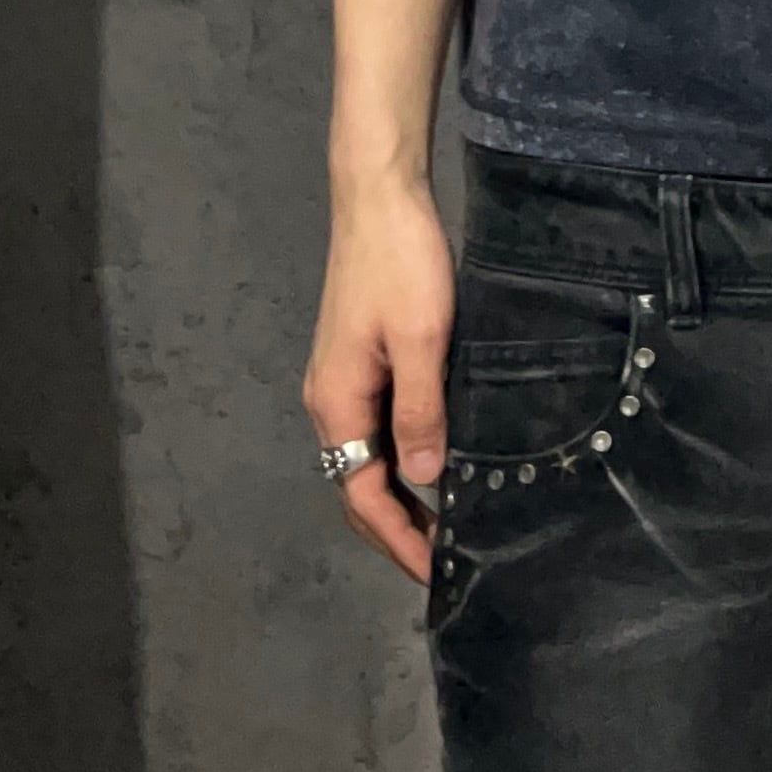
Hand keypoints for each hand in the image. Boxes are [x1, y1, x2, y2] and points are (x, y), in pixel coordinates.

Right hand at [303, 173, 455, 585]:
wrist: (379, 197)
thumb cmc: (401, 264)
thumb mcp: (422, 340)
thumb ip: (421, 411)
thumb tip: (423, 481)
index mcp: (338, 403)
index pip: (363, 495)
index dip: (398, 539)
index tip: (435, 573)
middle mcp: (329, 400)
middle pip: (356, 486)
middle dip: (394, 530)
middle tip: (443, 564)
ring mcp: (340, 380)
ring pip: (365, 459)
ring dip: (397, 498)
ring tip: (442, 527)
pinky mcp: (357, 360)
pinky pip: (374, 430)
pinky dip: (399, 461)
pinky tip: (431, 464)